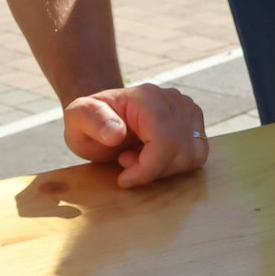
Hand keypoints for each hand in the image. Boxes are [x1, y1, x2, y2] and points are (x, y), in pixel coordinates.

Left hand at [61, 83, 207, 188]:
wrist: (103, 115)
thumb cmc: (89, 119)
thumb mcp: (78, 119)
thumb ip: (92, 121)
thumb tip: (116, 133)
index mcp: (147, 97)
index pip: (164, 143)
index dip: (147, 169)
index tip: (124, 179)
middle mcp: (174, 99)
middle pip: (179, 153)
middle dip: (151, 169)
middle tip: (125, 161)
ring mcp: (187, 109)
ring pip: (191, 157)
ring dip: (163, 168)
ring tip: (137, 156)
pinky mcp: (194, 123)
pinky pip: (196, 155)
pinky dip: (174, 165)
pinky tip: (152, 157)